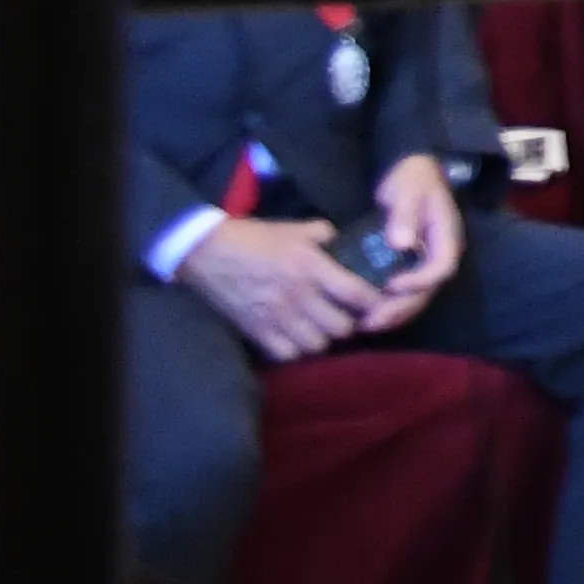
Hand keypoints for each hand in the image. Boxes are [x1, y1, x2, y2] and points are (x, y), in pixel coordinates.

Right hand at [176, 215, 384, 362]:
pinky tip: (297, 337)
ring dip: (323, 337)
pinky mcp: (256, 331)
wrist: (208, 253)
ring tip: (322, 327)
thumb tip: (345, 243)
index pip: (356, 294)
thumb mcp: (296, 228)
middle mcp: (298, 296)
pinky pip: (287, 354)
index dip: (373, 302)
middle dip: (349, 323)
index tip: (376, 301)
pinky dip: (296, 350)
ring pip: (317, 345)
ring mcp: (276, 317)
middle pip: (341, 328)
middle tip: (346, 315)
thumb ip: (325, 236)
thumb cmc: (255, 238)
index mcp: (311, 267)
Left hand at [363, 154, 468, 309]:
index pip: (441, 268)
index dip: (418, 282)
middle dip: (400, 309)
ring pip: (415, 298)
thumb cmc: (412, 178)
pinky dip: (386, 307)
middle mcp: (439, 256)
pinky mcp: (410, 267)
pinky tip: (363, 313)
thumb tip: (401, 243)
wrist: (411, 171)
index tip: (390, 285)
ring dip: (392, 315)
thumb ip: (405, 215)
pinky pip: (403, 294)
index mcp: (447, 237)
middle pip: (427, 292)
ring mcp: (425, 263)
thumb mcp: (409, 190)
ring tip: (363, 324)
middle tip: (371, 321)